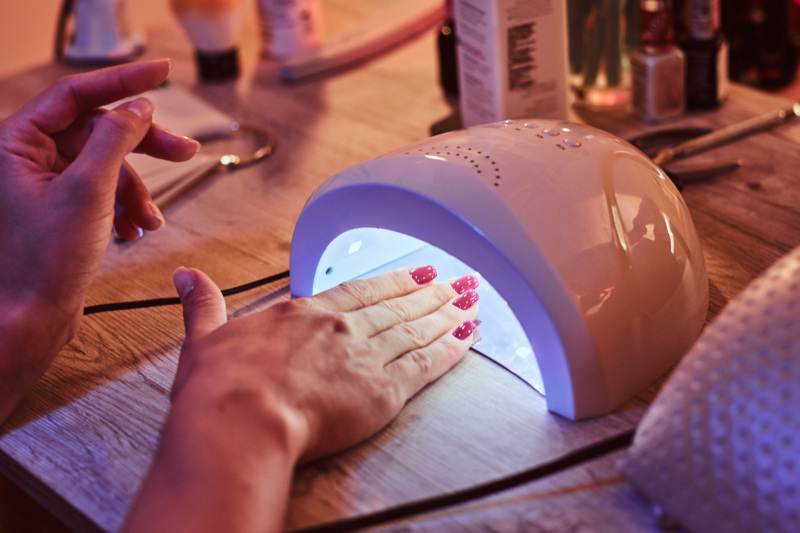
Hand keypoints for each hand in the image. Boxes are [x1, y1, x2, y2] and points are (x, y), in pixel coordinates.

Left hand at [0, 60, 199, 420]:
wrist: (31, 318)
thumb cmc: (43, 262)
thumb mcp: (89, 190)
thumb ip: (116, 139)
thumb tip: (139, 107)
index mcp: (16, 143)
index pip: (76, 94)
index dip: (123, 81)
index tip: (162, 72)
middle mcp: (26, 158)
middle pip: (98, 130)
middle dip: (143, 147)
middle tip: (184, 151)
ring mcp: (44, 183)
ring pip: (106, 164)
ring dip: (136, 189)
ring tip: (149, 219)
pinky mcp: (61, 207)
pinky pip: (103, 190)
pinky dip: (125, 206)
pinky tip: (133, 230)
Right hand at [123, 266, 478, 532]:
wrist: (238, 422)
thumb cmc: (217, 390)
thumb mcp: (203, 340)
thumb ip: (204, 306)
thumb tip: (186, 277)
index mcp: (301, 313)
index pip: (358, 291)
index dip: (391, 282)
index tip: (415, 273)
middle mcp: (340, 328)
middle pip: (395, 306)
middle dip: (430, 293)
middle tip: (458, 281)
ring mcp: (364, 356)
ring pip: (415, 329)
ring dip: (447, 314)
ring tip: (472, 301)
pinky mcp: (384, 391)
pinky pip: (426, 364)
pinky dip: (450, 349)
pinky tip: (468, 337)